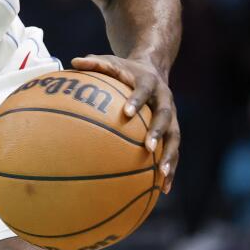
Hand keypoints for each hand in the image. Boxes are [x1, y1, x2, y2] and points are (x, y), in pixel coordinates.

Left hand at [71, 54, 178, 193]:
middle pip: (166, 117)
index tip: (126, 113)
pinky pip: (173, 151)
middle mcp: (165, 100)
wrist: (153, 70)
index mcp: (150, 83)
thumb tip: (74, 61)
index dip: (136, 101)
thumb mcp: (111, 62)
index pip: (144, 92)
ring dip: (171, 156)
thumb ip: (95, 62)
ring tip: (162, 174)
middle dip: (158, 132)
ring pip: (175, 138)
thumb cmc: (124, 70)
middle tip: (148, 148)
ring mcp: (172, 117)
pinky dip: (170, 168)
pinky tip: (163, 188)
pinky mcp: (173, 130)